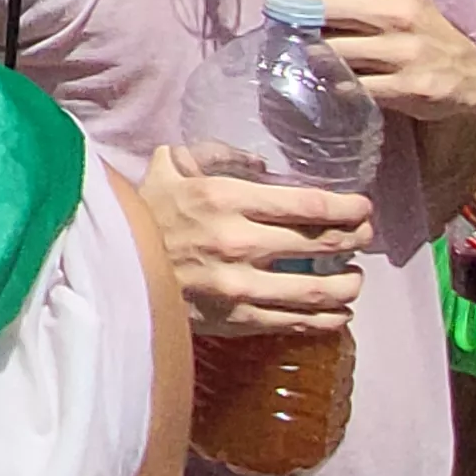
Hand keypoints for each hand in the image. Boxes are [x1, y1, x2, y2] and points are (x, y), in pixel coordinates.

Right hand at [141, 145, 371, 336]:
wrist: (112, 267)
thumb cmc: (145, 212)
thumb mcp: (171, 166)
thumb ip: (215, 153)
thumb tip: (260, 163)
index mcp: (225, 199)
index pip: (308, 205)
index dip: (347, 208)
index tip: (363, 208)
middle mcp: (239, 242)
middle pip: (321, 244)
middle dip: (354, 240)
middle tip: (364, 237)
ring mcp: (240, 286)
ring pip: (318, 290)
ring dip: (348, 285)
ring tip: (354, 279)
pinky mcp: (236, 320)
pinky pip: (295, 322)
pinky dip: (326, 319)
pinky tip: (337, 313)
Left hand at [283, 0, 475, 126]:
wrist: (466, 75)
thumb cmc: (412, 27)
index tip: (284, 2)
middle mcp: (395, 7)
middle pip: (310, 6)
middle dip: (291, 21)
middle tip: (290, 33)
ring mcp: (402, 49)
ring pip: (324, 49)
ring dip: (309, 57)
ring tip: (312, 59)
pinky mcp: (406, 86)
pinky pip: (346, 85)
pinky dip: (332, 84)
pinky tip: (335, 81)